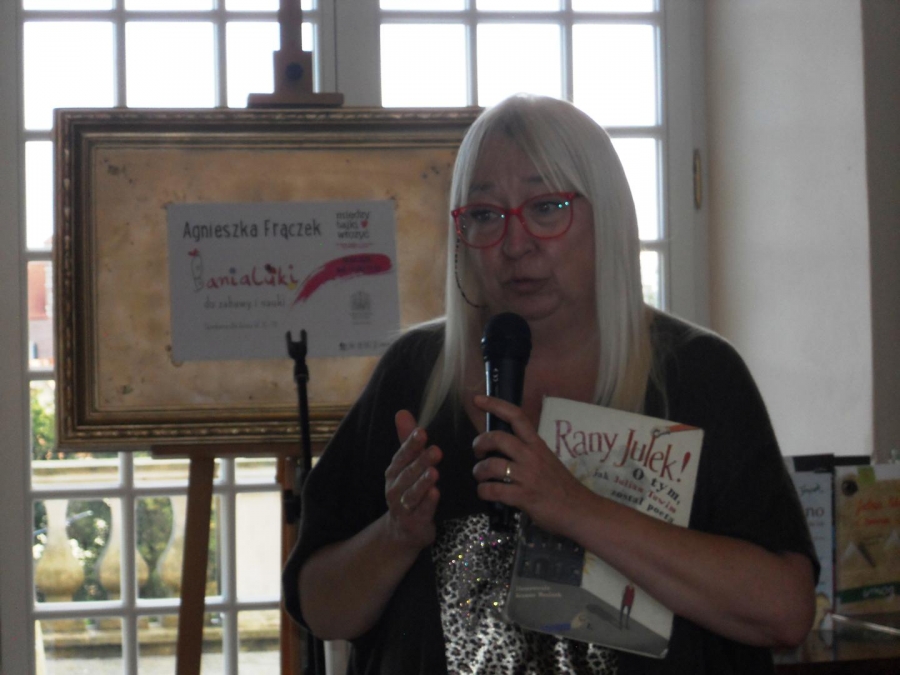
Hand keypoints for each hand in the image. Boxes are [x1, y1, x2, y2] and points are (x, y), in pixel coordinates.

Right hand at [383, 410, 441, 550]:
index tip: (422, 432)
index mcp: (393, 472)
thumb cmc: (409, 490)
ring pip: (412, 493)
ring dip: (423, 482)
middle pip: (408, 473)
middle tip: (436, 450)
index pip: (401, 456)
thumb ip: (406, 440)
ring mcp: (402, 507)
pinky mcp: (413, 523)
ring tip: (434, 472)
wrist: (404, 530)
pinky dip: (428, 504)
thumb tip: (402, 412)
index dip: (411, 444)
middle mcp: (395, 488)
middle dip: (421, 461)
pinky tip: (436, 494)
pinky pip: (421, 512)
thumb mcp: (407, 465)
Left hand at [471, 395, 586, 533]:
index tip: (478, 399)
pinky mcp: (523, 496)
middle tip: (478, 452)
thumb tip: (504, 451)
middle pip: (498, 438)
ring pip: (491, 465)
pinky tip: (486, 493)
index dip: (495, 405)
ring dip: (479, 471)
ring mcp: (527, 476)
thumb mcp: (547, 461)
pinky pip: (492, 490)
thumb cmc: (562, 487)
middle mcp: (531, 456)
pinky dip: (483, 491)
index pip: (516, 416)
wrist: (580, 510)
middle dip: (480, 443)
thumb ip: (528, 453)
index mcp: (537, 444)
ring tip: (480, 477)